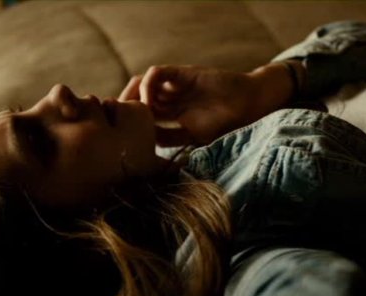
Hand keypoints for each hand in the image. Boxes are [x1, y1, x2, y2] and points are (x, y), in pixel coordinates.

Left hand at [120, 64, 295, 145]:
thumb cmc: (225, 124)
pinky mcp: (183, 74)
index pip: (141, 115)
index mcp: (171, 114)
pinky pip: (158, 74)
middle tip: (117, 121)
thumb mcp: (194, 138)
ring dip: (133, 95)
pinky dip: (148, 85)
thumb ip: (172, 140)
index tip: (119, 135)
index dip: (128, 122)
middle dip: (125, 108)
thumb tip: (146, 151)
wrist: (248, 104)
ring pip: (142, 83)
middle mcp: (169, 98)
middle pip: (136, 97)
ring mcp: (175, 85)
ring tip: (130, 111)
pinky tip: (149, 102)